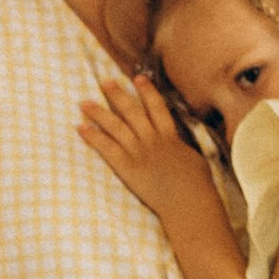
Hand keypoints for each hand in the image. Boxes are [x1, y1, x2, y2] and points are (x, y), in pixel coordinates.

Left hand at [76, 73, 207, 227]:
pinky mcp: (127, 167)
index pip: (157, 107)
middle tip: (104, 82)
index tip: (138, 77)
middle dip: (117, 95)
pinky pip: (107, 148)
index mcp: (170, 136)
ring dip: (98, 112)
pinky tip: (81, 127)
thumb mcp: (194, 159)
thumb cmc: (197, 185)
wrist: (189, 200)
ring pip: (115, 126)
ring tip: (84, 102)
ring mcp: (139, 152)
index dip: (147, 90)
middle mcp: (152, 139)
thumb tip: (179, 146)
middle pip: (132, 111)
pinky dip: (93, 137)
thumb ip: (181, 149)